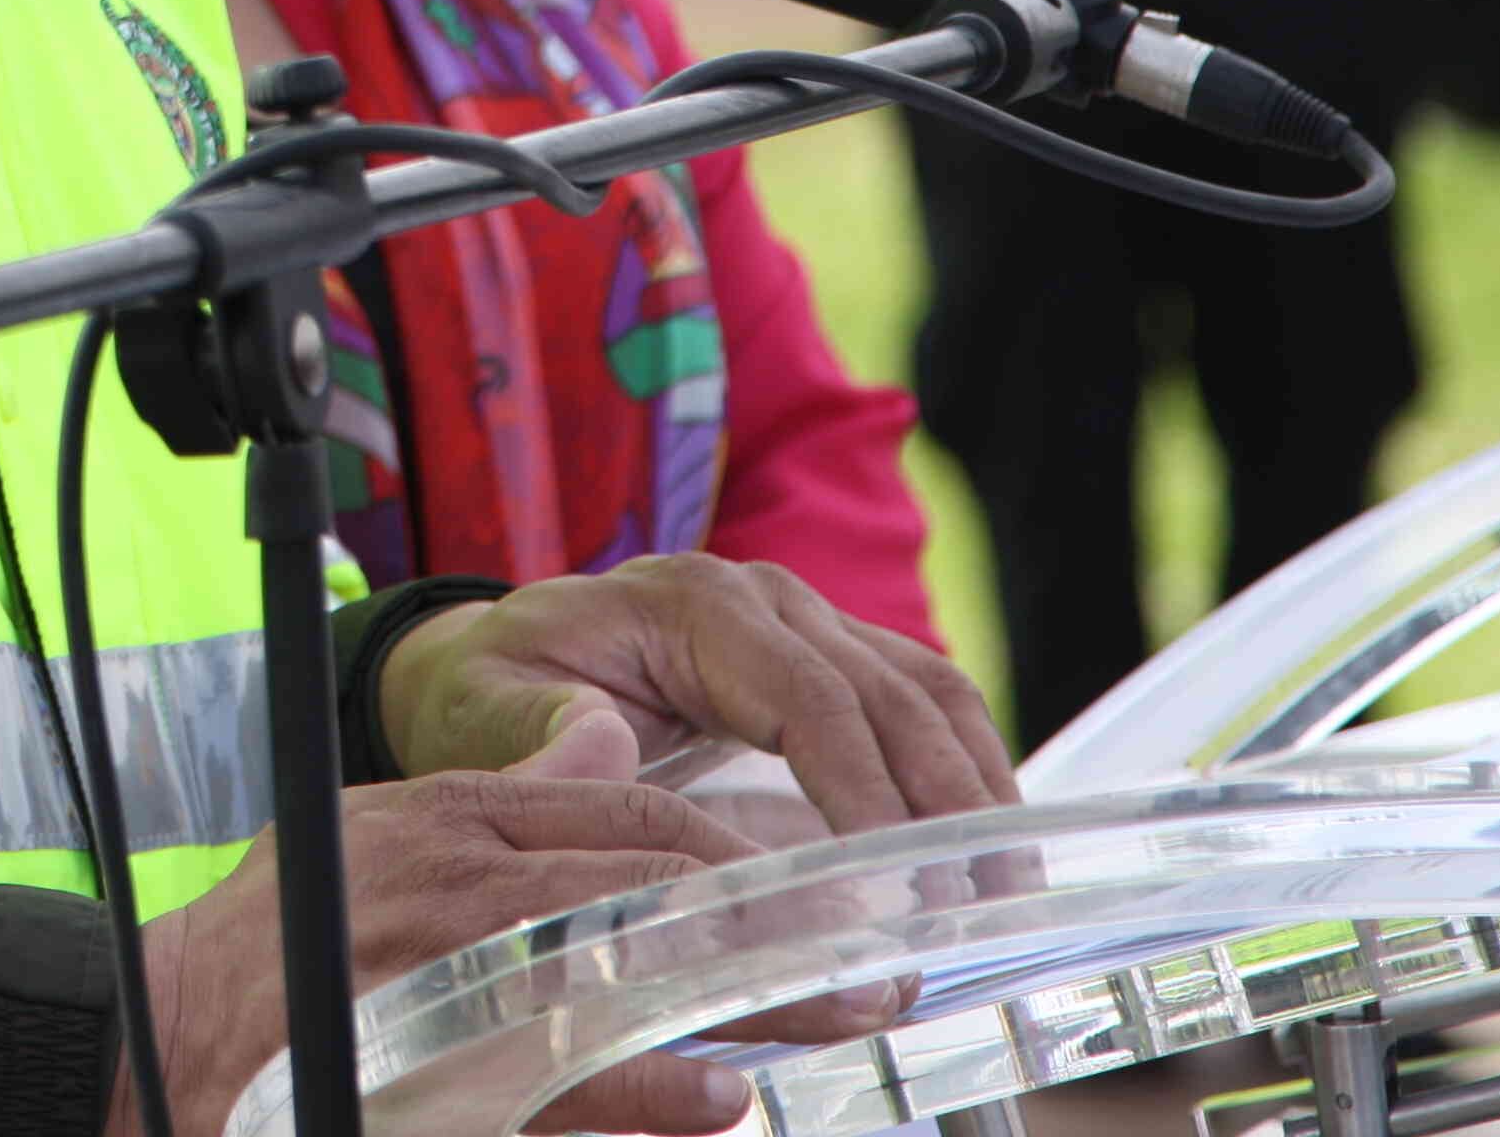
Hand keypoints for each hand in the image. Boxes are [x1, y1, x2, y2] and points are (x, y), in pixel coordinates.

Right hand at [111, 770, 883, 1136]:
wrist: (157, 1039)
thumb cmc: (269, 948)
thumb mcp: (376, 834)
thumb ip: (501, 794)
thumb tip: (607, 740)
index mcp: (452, 819)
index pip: (629, 809)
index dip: (736, 848)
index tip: (818, 883)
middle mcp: (459, 881)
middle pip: (657, 880)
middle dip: (779, 917)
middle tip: (874, 956)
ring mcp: (451, 970)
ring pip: (634, 961)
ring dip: (750, 991)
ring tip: (840, 1012)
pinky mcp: (439, 1061)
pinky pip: (572, 1070)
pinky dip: (653, 1087)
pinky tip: (714, 1097)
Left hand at [374, 557, 1017, 840]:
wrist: (500, 660)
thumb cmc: (494, 688)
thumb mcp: (488, 706)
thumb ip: (540, 725)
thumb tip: (604, 745)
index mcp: (694, 605)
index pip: (807, 696)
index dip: (862, 786)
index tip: (894, 878)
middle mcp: (768, 599)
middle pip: (888, 693)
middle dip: (945, 798)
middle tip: (987, 900)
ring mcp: (810, 623)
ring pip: (927, 691)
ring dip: (977, 784)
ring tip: (1010, 885)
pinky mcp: (830, 662)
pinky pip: (921, 705)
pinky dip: (965, 769)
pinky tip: (989, 846)